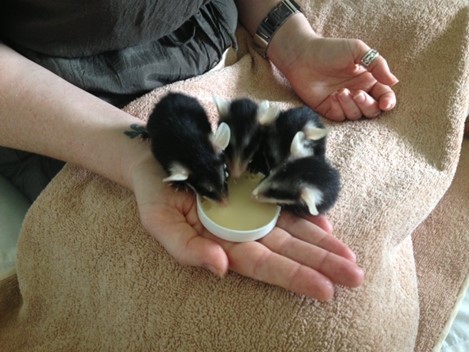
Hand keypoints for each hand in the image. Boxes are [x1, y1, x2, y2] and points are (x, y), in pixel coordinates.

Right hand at [132, 154, 363, 300]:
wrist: (157, 158)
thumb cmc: (156, 193)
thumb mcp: (159, 222)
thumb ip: (186, 249)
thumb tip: (221, 269)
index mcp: (223, 243)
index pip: (264, 265)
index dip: (293, 277)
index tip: (325, 291)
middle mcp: (243, 229)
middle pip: (287, 250)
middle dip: (320, 264)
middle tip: (355, 279)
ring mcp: (252, 209)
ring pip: (293, 230)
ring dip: (322, 244)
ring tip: (350, 259)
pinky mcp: (256, 188)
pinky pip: (285, 203)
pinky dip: (307, 214)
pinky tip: (327, 224)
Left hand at [268, 19, 398, 120]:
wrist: (302, 57)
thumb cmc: (329, 50)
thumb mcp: (357, 50)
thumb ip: (377, 64)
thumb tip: (394, 82)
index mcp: (368, 80)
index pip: (384, 96)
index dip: (388, 102)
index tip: (385, 103)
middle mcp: (358, 93)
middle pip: (372, 110)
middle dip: (367, 105)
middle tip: (357, 93)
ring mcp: (343, 103)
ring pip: (357, 116)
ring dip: (351, 106)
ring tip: (340, 92)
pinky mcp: (329, 109)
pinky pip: (340, 117)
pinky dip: (339, 109)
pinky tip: (332, 97)